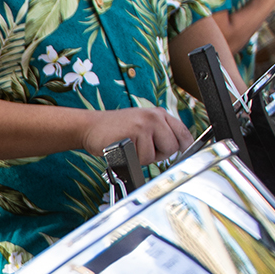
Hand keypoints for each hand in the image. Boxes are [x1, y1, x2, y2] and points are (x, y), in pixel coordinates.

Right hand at [76, 104, 191, 167]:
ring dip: (142, 158)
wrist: (90, 127)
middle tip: (142, 149)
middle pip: (172, 147)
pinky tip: (124, 149)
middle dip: (159, 155)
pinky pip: (142, 158)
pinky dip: (132, 159)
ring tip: (130, 148)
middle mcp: (154, 117)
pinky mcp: (134, 133)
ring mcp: (144, 124)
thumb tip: (179, 149)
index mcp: (159, 114)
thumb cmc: (115, 131)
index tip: (179, 154)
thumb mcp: (142, 125)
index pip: (183, 133)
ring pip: (156, 155)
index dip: (184, 148)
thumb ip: (160, 133)